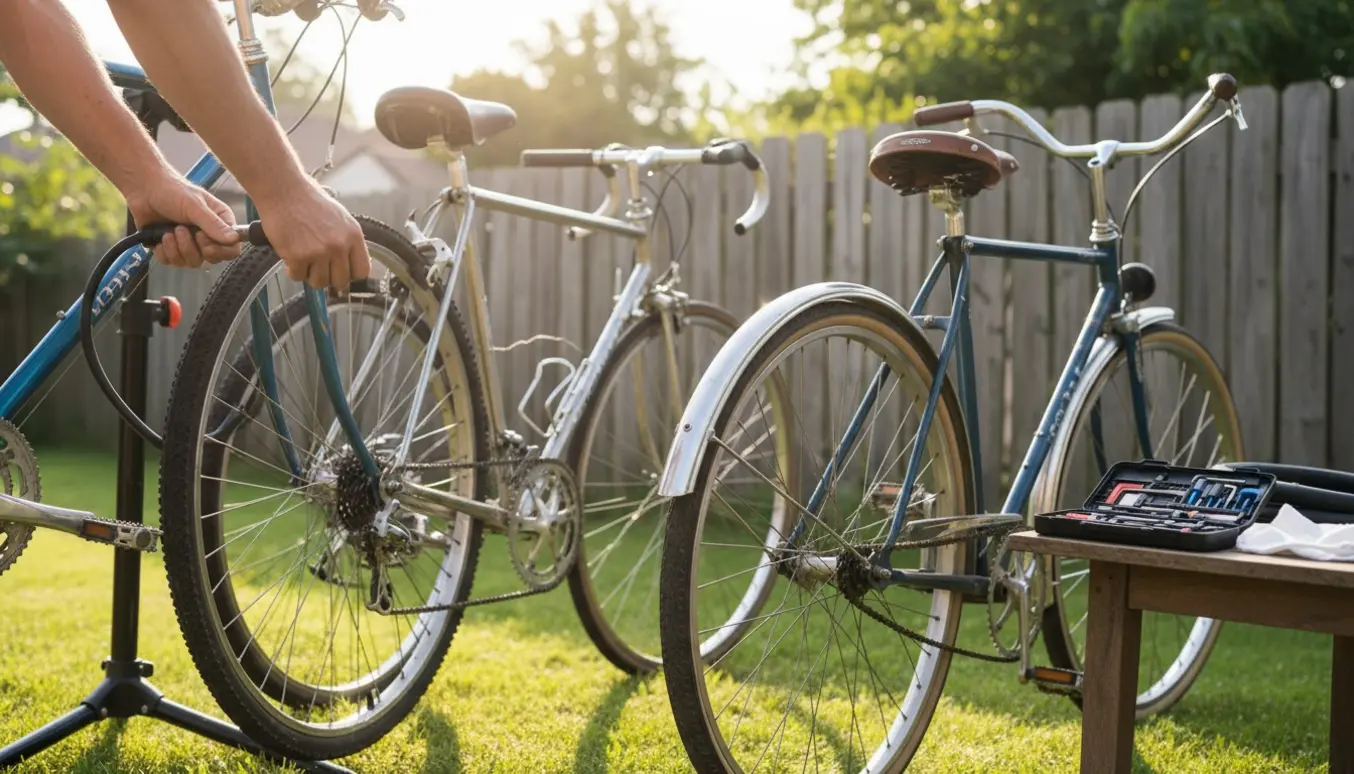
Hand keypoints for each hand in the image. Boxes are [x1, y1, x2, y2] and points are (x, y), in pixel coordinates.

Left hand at [127, 174, 241, 267]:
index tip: (206, 245)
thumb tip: (234, 239)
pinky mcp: (170, 249)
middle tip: (181, 230)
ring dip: (177, 249)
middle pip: (210, 259)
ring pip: (190, 263)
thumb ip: (213, 224)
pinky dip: (164, 252)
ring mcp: (189, 244)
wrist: (144, 189)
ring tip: (168, 231)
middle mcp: (207, 236)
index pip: (231, 249)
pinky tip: (160, 238)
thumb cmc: (172, 191)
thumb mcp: (195, 206)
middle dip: (192, 248)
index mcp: (219, 224)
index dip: (220, 252)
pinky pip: (172, 262)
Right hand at [254, 179, 369, 291]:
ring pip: (319, 283)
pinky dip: (292, 269)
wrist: (284, 190)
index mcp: (353, 236)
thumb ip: (348, 241)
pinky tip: (291, 255)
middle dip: (329, 277)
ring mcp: (319, 252)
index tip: (341, 272)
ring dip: (310, 274)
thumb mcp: (341, 218)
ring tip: (304, 259)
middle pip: (341, 282)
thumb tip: (350, 265)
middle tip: (318, 267)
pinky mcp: (298, 257)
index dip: (351, 275)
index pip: (362, 271)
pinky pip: (298, 276)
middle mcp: (339, 246)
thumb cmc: (309, 201)